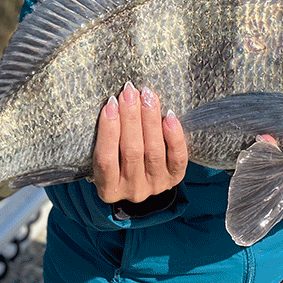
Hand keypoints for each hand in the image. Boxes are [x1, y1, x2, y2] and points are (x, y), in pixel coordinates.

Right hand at [92, 82, 187, 202]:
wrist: (140, 181)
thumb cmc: (117, 163)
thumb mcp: (105, 158)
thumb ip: (106, 139)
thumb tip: (112, 103)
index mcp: (108, 189)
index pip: (105, 159)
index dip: (108, 130)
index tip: (110, 104)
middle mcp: (133, 191)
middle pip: (132, 151)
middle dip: (131, 117)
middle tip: (130, 92)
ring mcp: (155, 185)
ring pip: (154, 151)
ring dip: (151, 120)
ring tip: (147, 97)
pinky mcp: (173, 178)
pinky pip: (177, 157)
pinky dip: (174, 136)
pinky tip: (169, 116)